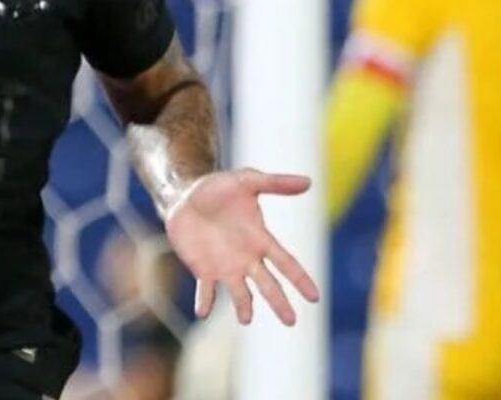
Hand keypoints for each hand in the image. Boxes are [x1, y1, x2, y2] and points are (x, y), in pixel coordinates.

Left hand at [164, 168, 320, 325]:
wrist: (185, 195)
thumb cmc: (219, 187)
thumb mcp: (247, 180)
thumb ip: (276, 183)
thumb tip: (309, 182)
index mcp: (260, 239)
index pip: (286, 262)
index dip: (300, 279)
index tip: (315, 297)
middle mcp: (247, 258)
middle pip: (267, 284)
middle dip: (279, 302)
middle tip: (291, 321)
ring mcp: (225, 266)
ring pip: (240, 292)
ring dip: (243, 306)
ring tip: (246, 319)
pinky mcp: (203, 269)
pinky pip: (206, 290)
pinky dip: (205, 302)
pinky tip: (203, 312)